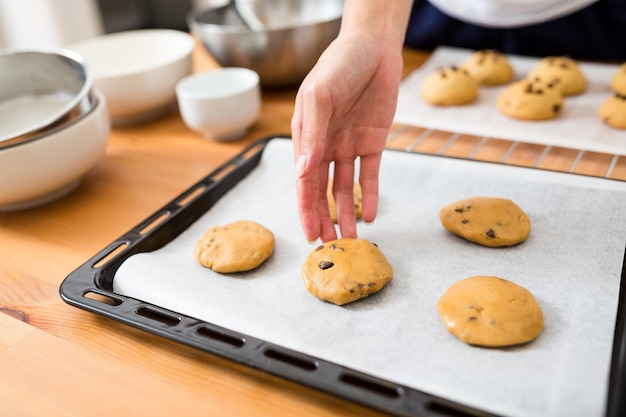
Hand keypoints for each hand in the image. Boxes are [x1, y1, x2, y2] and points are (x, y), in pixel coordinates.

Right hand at [291, 30, 404, 241]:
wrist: (374, 46)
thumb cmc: (339, 65)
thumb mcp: (320, 97)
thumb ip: (312, 135)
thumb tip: (302, 173)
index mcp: (306, 137)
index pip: (304, 182)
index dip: (306, 210)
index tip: (310, 236)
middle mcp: (325, 146)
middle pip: (323, 191)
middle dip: (325, 219)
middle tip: (331, 247)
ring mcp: (348, 146)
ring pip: (346, 188)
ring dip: (347, 213)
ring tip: (352, 239)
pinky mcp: (373, 143)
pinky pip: (371, 175)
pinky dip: (370, 195)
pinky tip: (370, 215)